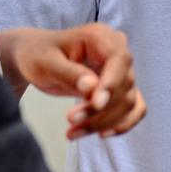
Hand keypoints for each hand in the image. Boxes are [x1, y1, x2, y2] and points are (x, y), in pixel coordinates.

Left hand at [3, 23, 146, 139]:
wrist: (35, 58)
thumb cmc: (37, 55)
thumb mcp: (44, 62)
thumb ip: (69, 74)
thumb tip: (92, 88)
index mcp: (101, 37)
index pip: (119, 59)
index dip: (112, 83)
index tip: (96, 104)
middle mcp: (118, 51)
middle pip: (125, 85)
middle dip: (100, 108)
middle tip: (70, 121)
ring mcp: (123, 71)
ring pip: (129, 101)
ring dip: (104, 121)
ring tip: (73, 132)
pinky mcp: (122, 89)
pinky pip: (135, 109)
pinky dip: (122, 124)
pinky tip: (101, 135)